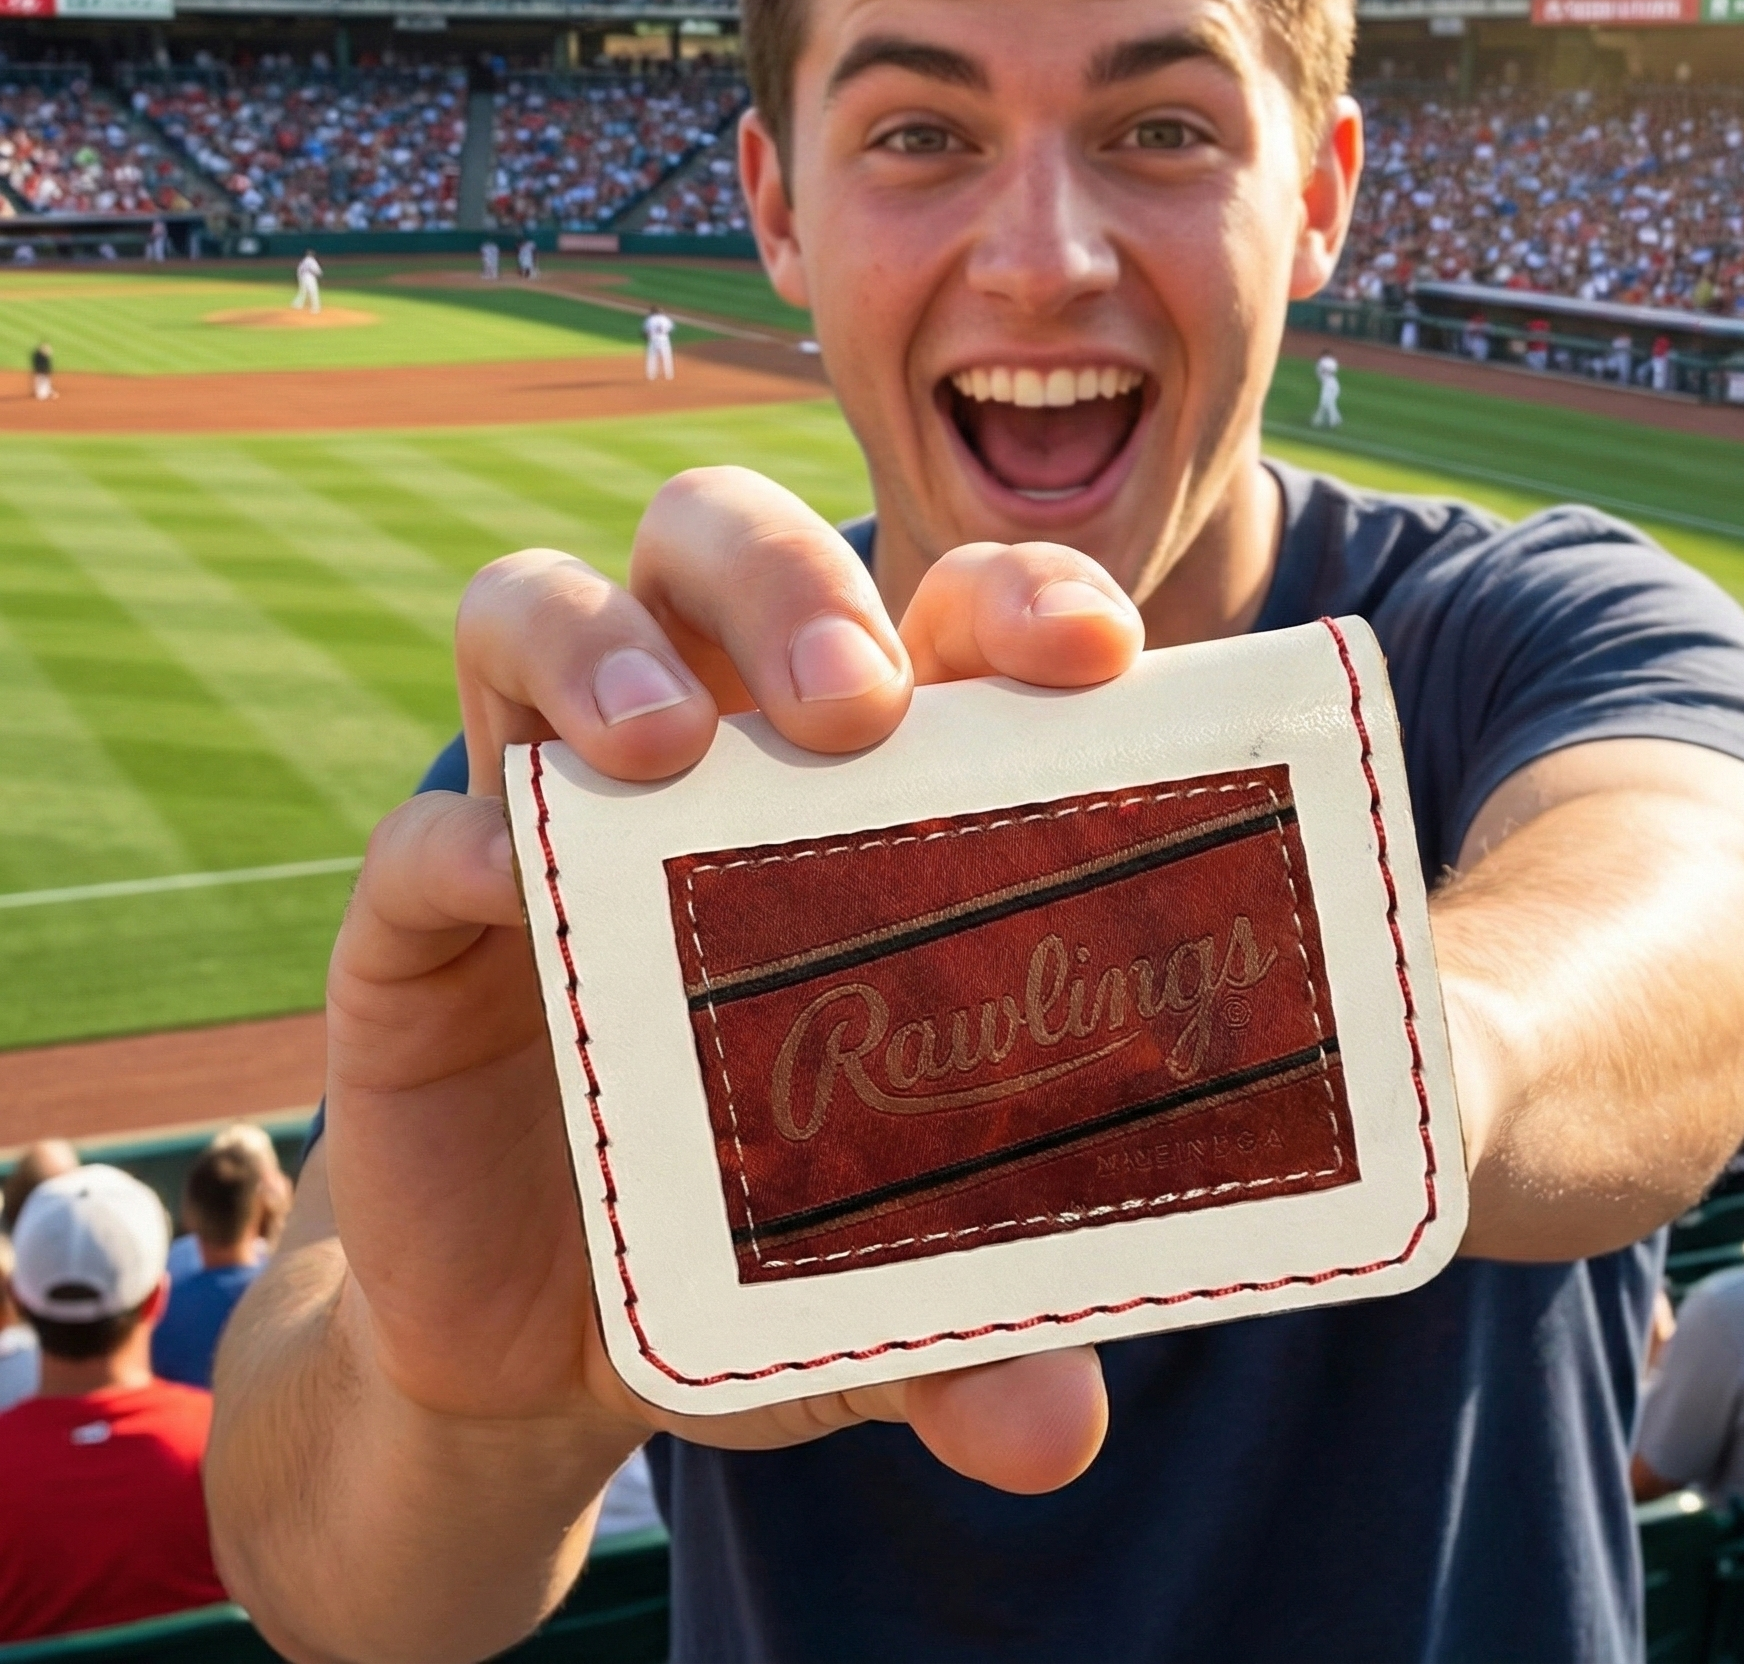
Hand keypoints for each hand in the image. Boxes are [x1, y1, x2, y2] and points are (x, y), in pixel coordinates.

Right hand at [323, 468, 1140, 1493]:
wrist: (546, 1342)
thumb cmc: (754, 1236)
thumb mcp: (874, 1280)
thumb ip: (971, 1325)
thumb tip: (1059, 1431)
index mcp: (853, 779)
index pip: (937, 617)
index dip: (1015, 597)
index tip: (1096, 655)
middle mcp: (700, 751)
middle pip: (722, 542)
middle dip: (793, 581)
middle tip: (862, 706)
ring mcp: (548, 809)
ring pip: (543, 606)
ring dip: (606, 646)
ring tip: (670, 751)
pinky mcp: (417, 914)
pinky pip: (423, 828)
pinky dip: (467, 836)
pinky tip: (519, 888)